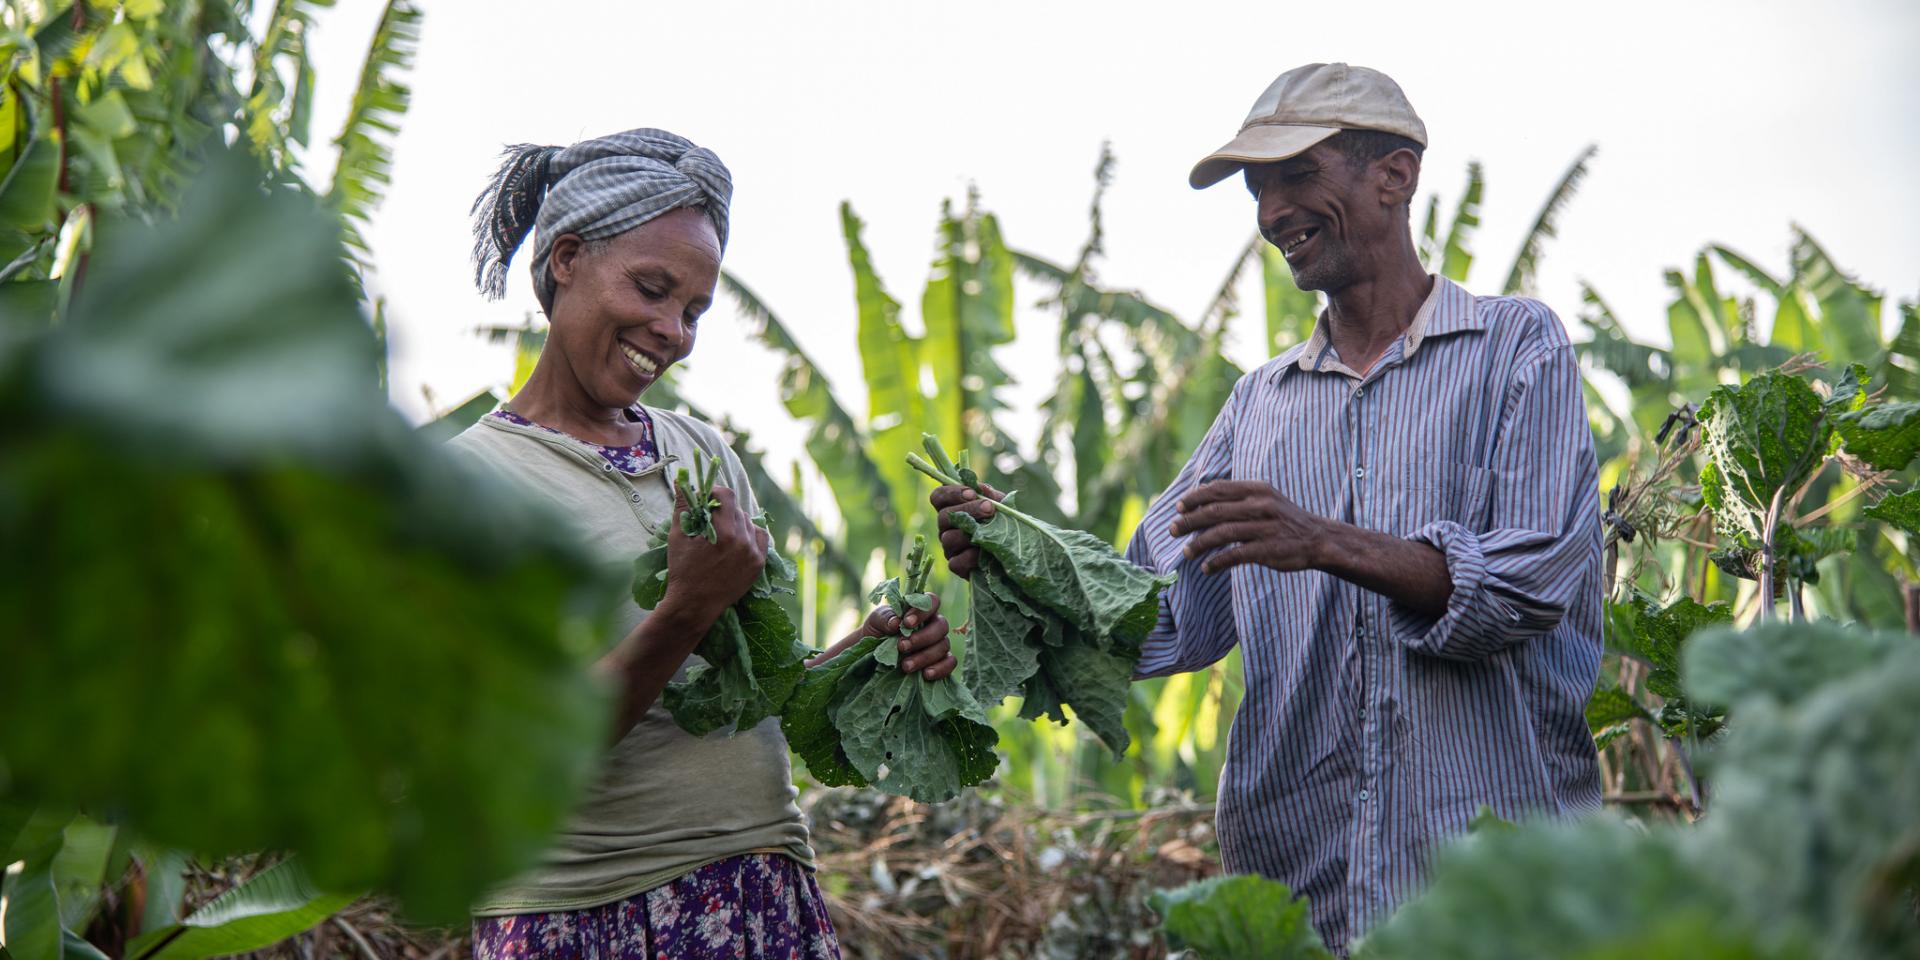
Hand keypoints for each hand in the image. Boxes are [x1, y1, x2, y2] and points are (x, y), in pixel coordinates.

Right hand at [659, 486, 769, 624]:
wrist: (694, 606)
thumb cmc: (682, 571)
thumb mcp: (678, 537)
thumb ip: (682, 507)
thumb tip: (681, 481)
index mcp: (724, 533)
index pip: (727, 496)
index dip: (715, 492)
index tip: (706, 499)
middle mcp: (744, 541)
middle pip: (737, 509)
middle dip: (722, 509)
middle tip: (709, 518)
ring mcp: (754, 554)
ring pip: (749, 523)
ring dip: (736, 522)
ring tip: (721, 533)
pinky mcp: (758, 565)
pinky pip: (760, 538)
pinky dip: (749, 535)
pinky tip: (737, 540)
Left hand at [860, 593, 955, 680]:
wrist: (872, 656)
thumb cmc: (877, 632)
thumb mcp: (875, 621)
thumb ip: (885, 617)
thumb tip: (896, 622)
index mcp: (920, 610)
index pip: (932, 601)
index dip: (923, 611)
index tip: (906, 623)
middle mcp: (933, 625)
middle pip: (941, 625)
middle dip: (922, 637)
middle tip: (902, 647)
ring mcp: (939, 643)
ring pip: (944, 645)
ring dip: (925, 656)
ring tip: (905, 666)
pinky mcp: (941, 662)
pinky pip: (950, 663)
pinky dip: (940, 668)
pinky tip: (926, 674)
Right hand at [930, 481, 1003, 578]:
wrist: (1016, 551)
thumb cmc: (1004, 523)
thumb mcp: (1001, 506)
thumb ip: (992, 496)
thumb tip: (983, 490)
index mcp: (952, 508)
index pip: (938, 497)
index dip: (951, 493)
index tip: (972, 493)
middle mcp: (946, 527)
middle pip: (943, 516)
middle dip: (967, 510)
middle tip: (989, 507)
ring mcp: (949, 548)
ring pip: (948, 538)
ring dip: (969, 533)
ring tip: (989, 531)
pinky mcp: (957, 566)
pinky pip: (955, 562)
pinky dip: (970, 557)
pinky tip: (985, 552)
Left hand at [1171, 480, 1330, 574]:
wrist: (1318, 539)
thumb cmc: (1283, 519)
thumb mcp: (1265, 498)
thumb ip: (1238, 496)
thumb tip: (1202, 494)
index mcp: (1258, 489)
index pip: (1219, 490)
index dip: (1195, 498)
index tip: (1178, 507)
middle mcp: (1261, 506)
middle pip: (1215, 511)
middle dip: (1189, 521)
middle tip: (1173, 529)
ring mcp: (1265, 528)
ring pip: (1221, 534)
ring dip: (1199, 544)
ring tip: (1186, 552)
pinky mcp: (1268, 550)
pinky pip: (1235, 555)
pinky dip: (1217, 562)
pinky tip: (1207, 567)